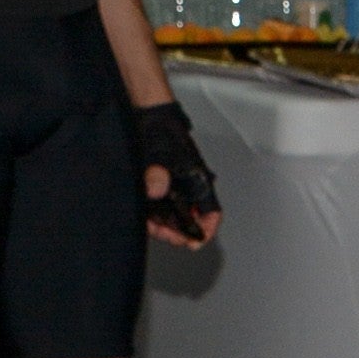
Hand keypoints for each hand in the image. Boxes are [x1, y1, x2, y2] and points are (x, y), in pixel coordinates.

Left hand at [129, 101, 219, 247]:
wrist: (148, 115)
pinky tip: (147, 217)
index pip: (211, 213)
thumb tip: (155, 189)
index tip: (194, 243)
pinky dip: (156, 216)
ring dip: (166, 226)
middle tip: (166, 235)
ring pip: (177, 216)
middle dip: (179, 232)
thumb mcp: (158, 152)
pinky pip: (164, 208)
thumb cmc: (160, 129)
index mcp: (198, 181)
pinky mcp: (162, 186)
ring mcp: (177, 188)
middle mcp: (190, 187)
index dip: (206, 231)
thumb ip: (157, 173)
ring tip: (153, 227)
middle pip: (192, 220)